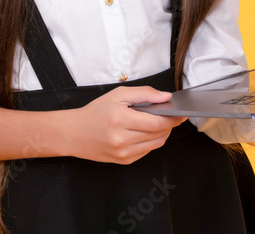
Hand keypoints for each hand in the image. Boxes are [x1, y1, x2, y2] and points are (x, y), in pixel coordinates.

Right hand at [62, 86, 186, 163]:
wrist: (73, 133)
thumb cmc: (95, 112)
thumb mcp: (118, 95)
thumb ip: (144, 93)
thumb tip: (165, 97)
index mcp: (120, 120)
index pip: (157, 122)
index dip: (172, 118)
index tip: (180, 112)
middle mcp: (122, 139)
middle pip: (158, 134)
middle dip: (169, 124)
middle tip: (172, 115)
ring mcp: (123, 153)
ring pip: (156, 144)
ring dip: (163, 133)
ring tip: (159, 122)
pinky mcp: (124, 161)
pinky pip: (147, 151)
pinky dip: (152, 141)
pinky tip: (146, 132)